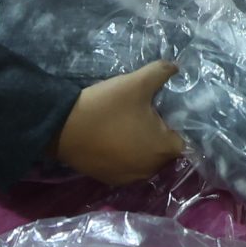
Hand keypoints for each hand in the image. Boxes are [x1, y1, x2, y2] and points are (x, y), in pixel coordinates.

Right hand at [51, 60, 184, 184]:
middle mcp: (150, 169)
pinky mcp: (110, 179)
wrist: (62, 127)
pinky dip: (124, 154)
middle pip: (164, 151)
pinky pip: (126, 165)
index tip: (166, 110)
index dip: (177, 124)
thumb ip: (161, 72)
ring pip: (145, 159)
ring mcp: (129, 177)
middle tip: (145, 113)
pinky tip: (114, 137)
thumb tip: (176, 67)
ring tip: (128, 124)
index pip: (183, 139)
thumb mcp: (136, 83)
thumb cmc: (106, 107)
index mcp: (163, 149)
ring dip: (141, 145)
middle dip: (158, 134)